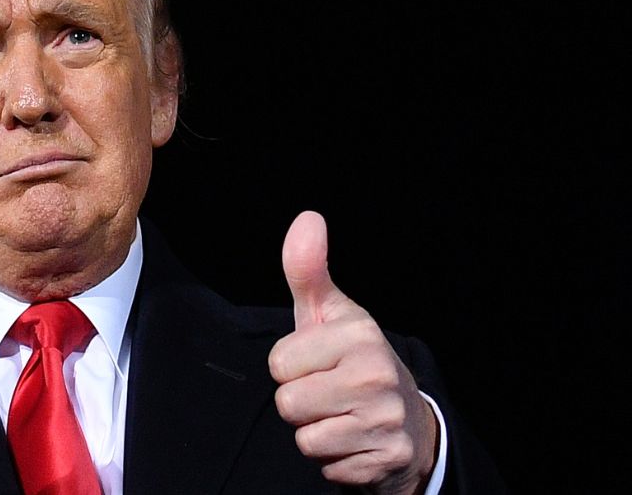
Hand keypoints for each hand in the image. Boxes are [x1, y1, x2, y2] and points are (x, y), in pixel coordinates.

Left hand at [268, 212, 437, 494]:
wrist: (407, 422)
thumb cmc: (352, 360)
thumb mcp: (328, 314)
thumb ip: (307, 270)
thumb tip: (307, 218)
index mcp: (360, 335)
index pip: (279, 363)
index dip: (290, 367)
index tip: (316, 363)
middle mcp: (377, 374)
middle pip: (288, 403)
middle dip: (300, 402)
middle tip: (327, 393)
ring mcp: (385, 420)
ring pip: (305, 437)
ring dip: (315, 432)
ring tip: (339, 416)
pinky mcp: (385, 460)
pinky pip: (327, 467)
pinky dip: (334, 459)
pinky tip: (354, 441)